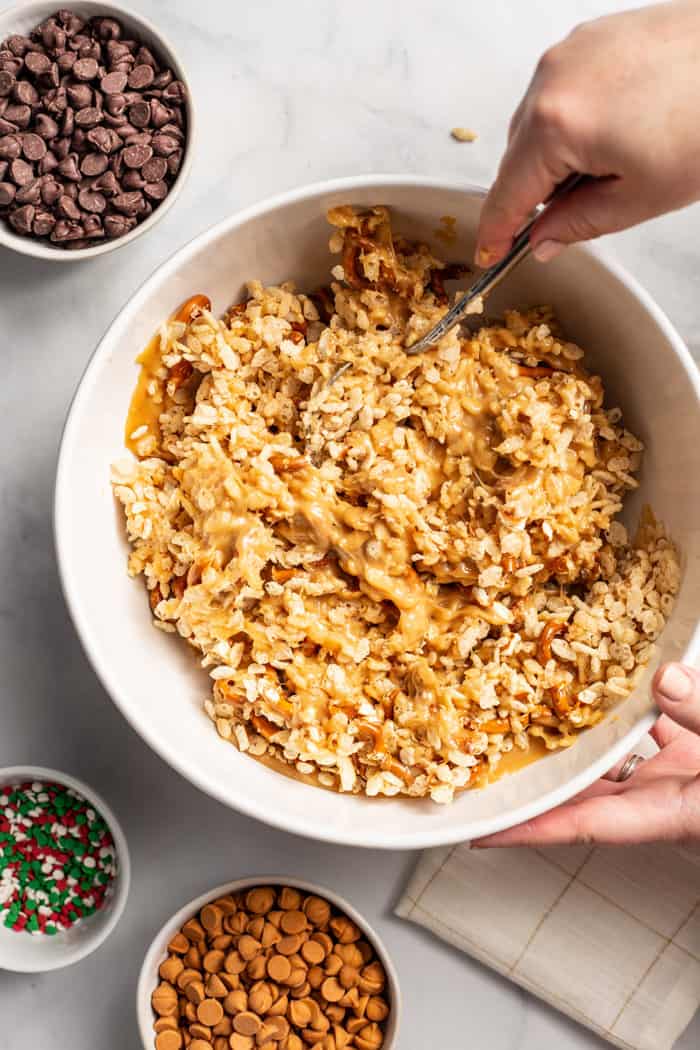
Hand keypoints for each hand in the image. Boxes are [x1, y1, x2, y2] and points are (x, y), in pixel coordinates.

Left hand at [473, 664, 699, 848]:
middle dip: (536, 777)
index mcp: (670, 814)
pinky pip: (649, 734)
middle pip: (583, 792)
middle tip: (487, 759)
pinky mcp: (694, 758)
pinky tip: (611, 685)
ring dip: (577, 738)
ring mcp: (679, 779)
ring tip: (532, 711)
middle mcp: (666, 800)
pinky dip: (627, 712)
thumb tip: (661, 680)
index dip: (529, 828)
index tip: (482, 831)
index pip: (583, 826)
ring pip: (612, 761)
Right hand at [475, 1, 699, 265]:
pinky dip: (575, 120)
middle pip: (518, 155)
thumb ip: (579, 224)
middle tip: (580, 210)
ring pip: (537, 122)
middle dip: (539, 189)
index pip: (508, 193)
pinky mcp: (592, 36)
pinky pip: (561, 91)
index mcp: (556, 122)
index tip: (491, 252)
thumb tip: (544, 239)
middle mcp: (552, 77)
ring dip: (559, 153)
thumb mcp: (642, 197)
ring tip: (616, 161)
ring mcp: (571, 51)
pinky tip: (620, 129)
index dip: (497, 231)